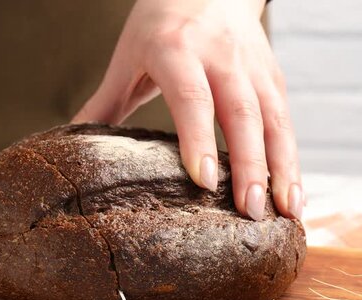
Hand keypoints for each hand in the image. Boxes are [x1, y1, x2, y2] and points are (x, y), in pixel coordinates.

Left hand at [73, 0, 302, 219]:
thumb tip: (70, 143)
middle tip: (249, 212)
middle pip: (242, 113)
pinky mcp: (272, 76)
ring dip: (282, 168)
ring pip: (275, 119)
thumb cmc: (160, 23)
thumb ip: (104, 101)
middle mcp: (221, 56)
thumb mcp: (128, 55)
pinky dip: (291, 159)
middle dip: (250, 166)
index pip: (192, 97)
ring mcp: (252, 66)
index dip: (199, 138)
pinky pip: (286, 120)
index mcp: (176, 49)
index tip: (204, 181)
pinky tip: (291, 195)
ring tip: (285, 214)